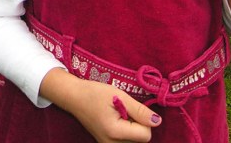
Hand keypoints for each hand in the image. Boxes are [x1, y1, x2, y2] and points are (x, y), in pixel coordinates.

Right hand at [41, 70, 160, 141]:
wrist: (73, 97)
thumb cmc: (94, 93)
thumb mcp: (119, 96)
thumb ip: (140, 110)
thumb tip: (157, 121)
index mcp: (115, 132)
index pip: (146, 135)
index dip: (143, 120)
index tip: (129, 108)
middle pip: (141, 140)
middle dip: (137, 124)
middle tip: (122, 110)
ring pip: (134, 141)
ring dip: (132, 128)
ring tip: (118, 115)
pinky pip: (125, 141)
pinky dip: (125, 131)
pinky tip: (115, 121)